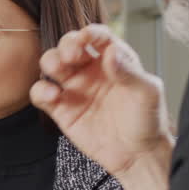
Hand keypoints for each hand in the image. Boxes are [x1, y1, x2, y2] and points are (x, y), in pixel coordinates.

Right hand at [30, 24, 173, 189]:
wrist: (138, 156)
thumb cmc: (148, 121)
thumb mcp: (147, 93)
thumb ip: (129, 71)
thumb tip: (110, 51)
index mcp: (113, 60)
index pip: (98, 37)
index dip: (91, 33)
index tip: (88, 37)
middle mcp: (91, 70)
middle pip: (69, 46)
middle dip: (67, 45)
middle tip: (72, 54)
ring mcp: (74, 89)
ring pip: (51, 64)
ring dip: (50, 61)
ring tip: (58, 69)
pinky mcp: (61, 109)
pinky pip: (41, 94)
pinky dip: (40, 91)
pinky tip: (52, 95)